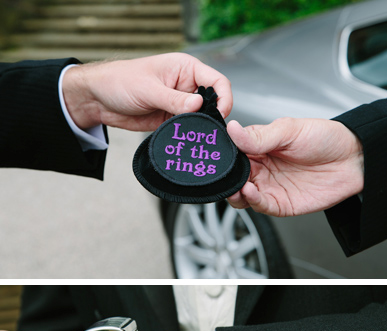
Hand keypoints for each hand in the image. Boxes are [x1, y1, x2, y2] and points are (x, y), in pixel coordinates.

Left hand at [62, 53, 232, 131]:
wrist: (97, 99)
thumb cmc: (119, 81)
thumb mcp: (148, 89)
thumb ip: (175, 99)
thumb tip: (199, 106)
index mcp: (186, 68)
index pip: (218, 81)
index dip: (224, 97)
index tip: (220, 114)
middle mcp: (187, 85)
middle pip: (214, 102)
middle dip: (214, 116)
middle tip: (209, 129)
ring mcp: (181, 103)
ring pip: (203, 118)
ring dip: (201, 128)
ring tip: (198, 137)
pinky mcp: (173, 118)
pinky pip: (189, 128)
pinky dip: (190, 135)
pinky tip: (187, 140)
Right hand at [226, 118, 364, 215]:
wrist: (354, 159)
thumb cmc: (326, 139)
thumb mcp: (290, 130)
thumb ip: (260, 136)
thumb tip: (232, 130)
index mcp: (260, 146)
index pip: (232, 152)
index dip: (222, 156)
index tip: (214, 156)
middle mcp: (263, 167)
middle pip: (233, 177)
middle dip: (225, 178)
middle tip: (222, 175)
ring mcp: (272, 186)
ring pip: (242, 195)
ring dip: (235, 192)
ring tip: (239, 185)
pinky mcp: (282, 203)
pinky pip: (261, 206)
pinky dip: (252, 201)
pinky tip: (250, 192)